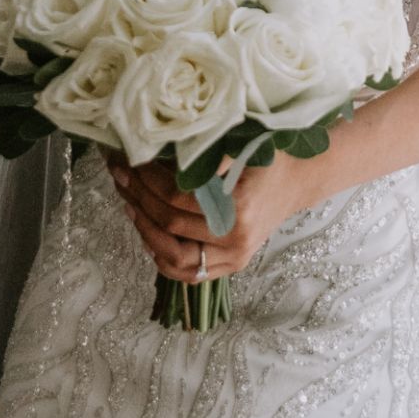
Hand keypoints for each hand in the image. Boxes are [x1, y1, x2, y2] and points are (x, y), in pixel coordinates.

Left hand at [103, 146, 311, 278]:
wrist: (298, 181)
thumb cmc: (270, 158)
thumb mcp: (245, 144)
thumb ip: (210, 150)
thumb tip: (164, 145)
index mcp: (239, 208)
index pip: (177, 199)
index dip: (147, 180)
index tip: (130, 161)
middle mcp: (236, 240)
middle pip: (171, 227)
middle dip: (139, 199)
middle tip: (120, 176)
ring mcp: (234, 258)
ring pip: (175, 259)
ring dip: (144, 230)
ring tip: (128, 203)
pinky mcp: (231, 265)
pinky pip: (188, 273)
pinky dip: (162, 257)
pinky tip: (146, 234)